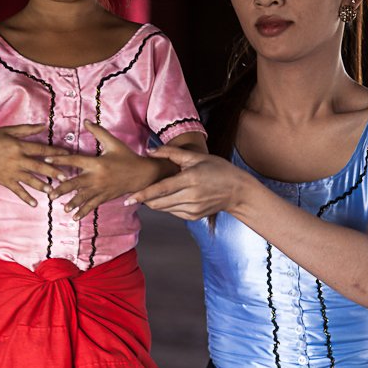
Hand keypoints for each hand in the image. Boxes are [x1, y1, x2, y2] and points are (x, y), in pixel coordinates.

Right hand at [0, 124, 69, 206]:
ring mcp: (12, 172)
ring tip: (52, 192)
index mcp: (19, 146)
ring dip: (42, 186)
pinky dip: (26, 198)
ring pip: (30, 180)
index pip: (42, 150)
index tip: (68, 155)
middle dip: (53, 172)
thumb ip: (27, 129)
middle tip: (65, 178)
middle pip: (39, 167)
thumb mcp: (8, 130)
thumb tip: (44, 126)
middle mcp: (17, 160)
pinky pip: (17, 190)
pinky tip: (35, 204)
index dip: (56, 153)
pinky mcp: (6, 180)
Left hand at [46, 120, 161, 218]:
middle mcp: (97, 177)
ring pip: (83, 197)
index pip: (75, 160)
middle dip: (62, 189)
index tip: (47, 160)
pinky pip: (92, 205)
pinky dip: (84, 211)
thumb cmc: (127, 157)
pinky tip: (75, 217)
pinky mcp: (105, 197)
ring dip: (72, 203)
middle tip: (50, 194)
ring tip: (62, 208)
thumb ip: (99, 132)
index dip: (60, 160)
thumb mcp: (114, 143)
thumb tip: (86, 121)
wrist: (142, 174)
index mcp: (97, 163)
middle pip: (76, 183)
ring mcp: (101, 189)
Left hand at [126, 146, 240, 218]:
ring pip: (164, 208)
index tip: (129, 199)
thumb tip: (150, 151)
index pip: (161, 189)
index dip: (143, 195)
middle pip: (158, 203)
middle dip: (144, 199)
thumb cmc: (218, 170)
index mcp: (190, 179)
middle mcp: (191, 197)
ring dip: (154, 202)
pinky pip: (172, 212)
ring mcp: (192, 209)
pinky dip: (167, 205)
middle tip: (135, 192)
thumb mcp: (197, 157)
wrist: (238, 191)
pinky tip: (171, 196)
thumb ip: (171, 153)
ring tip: (152, 192)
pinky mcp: (193, 217)